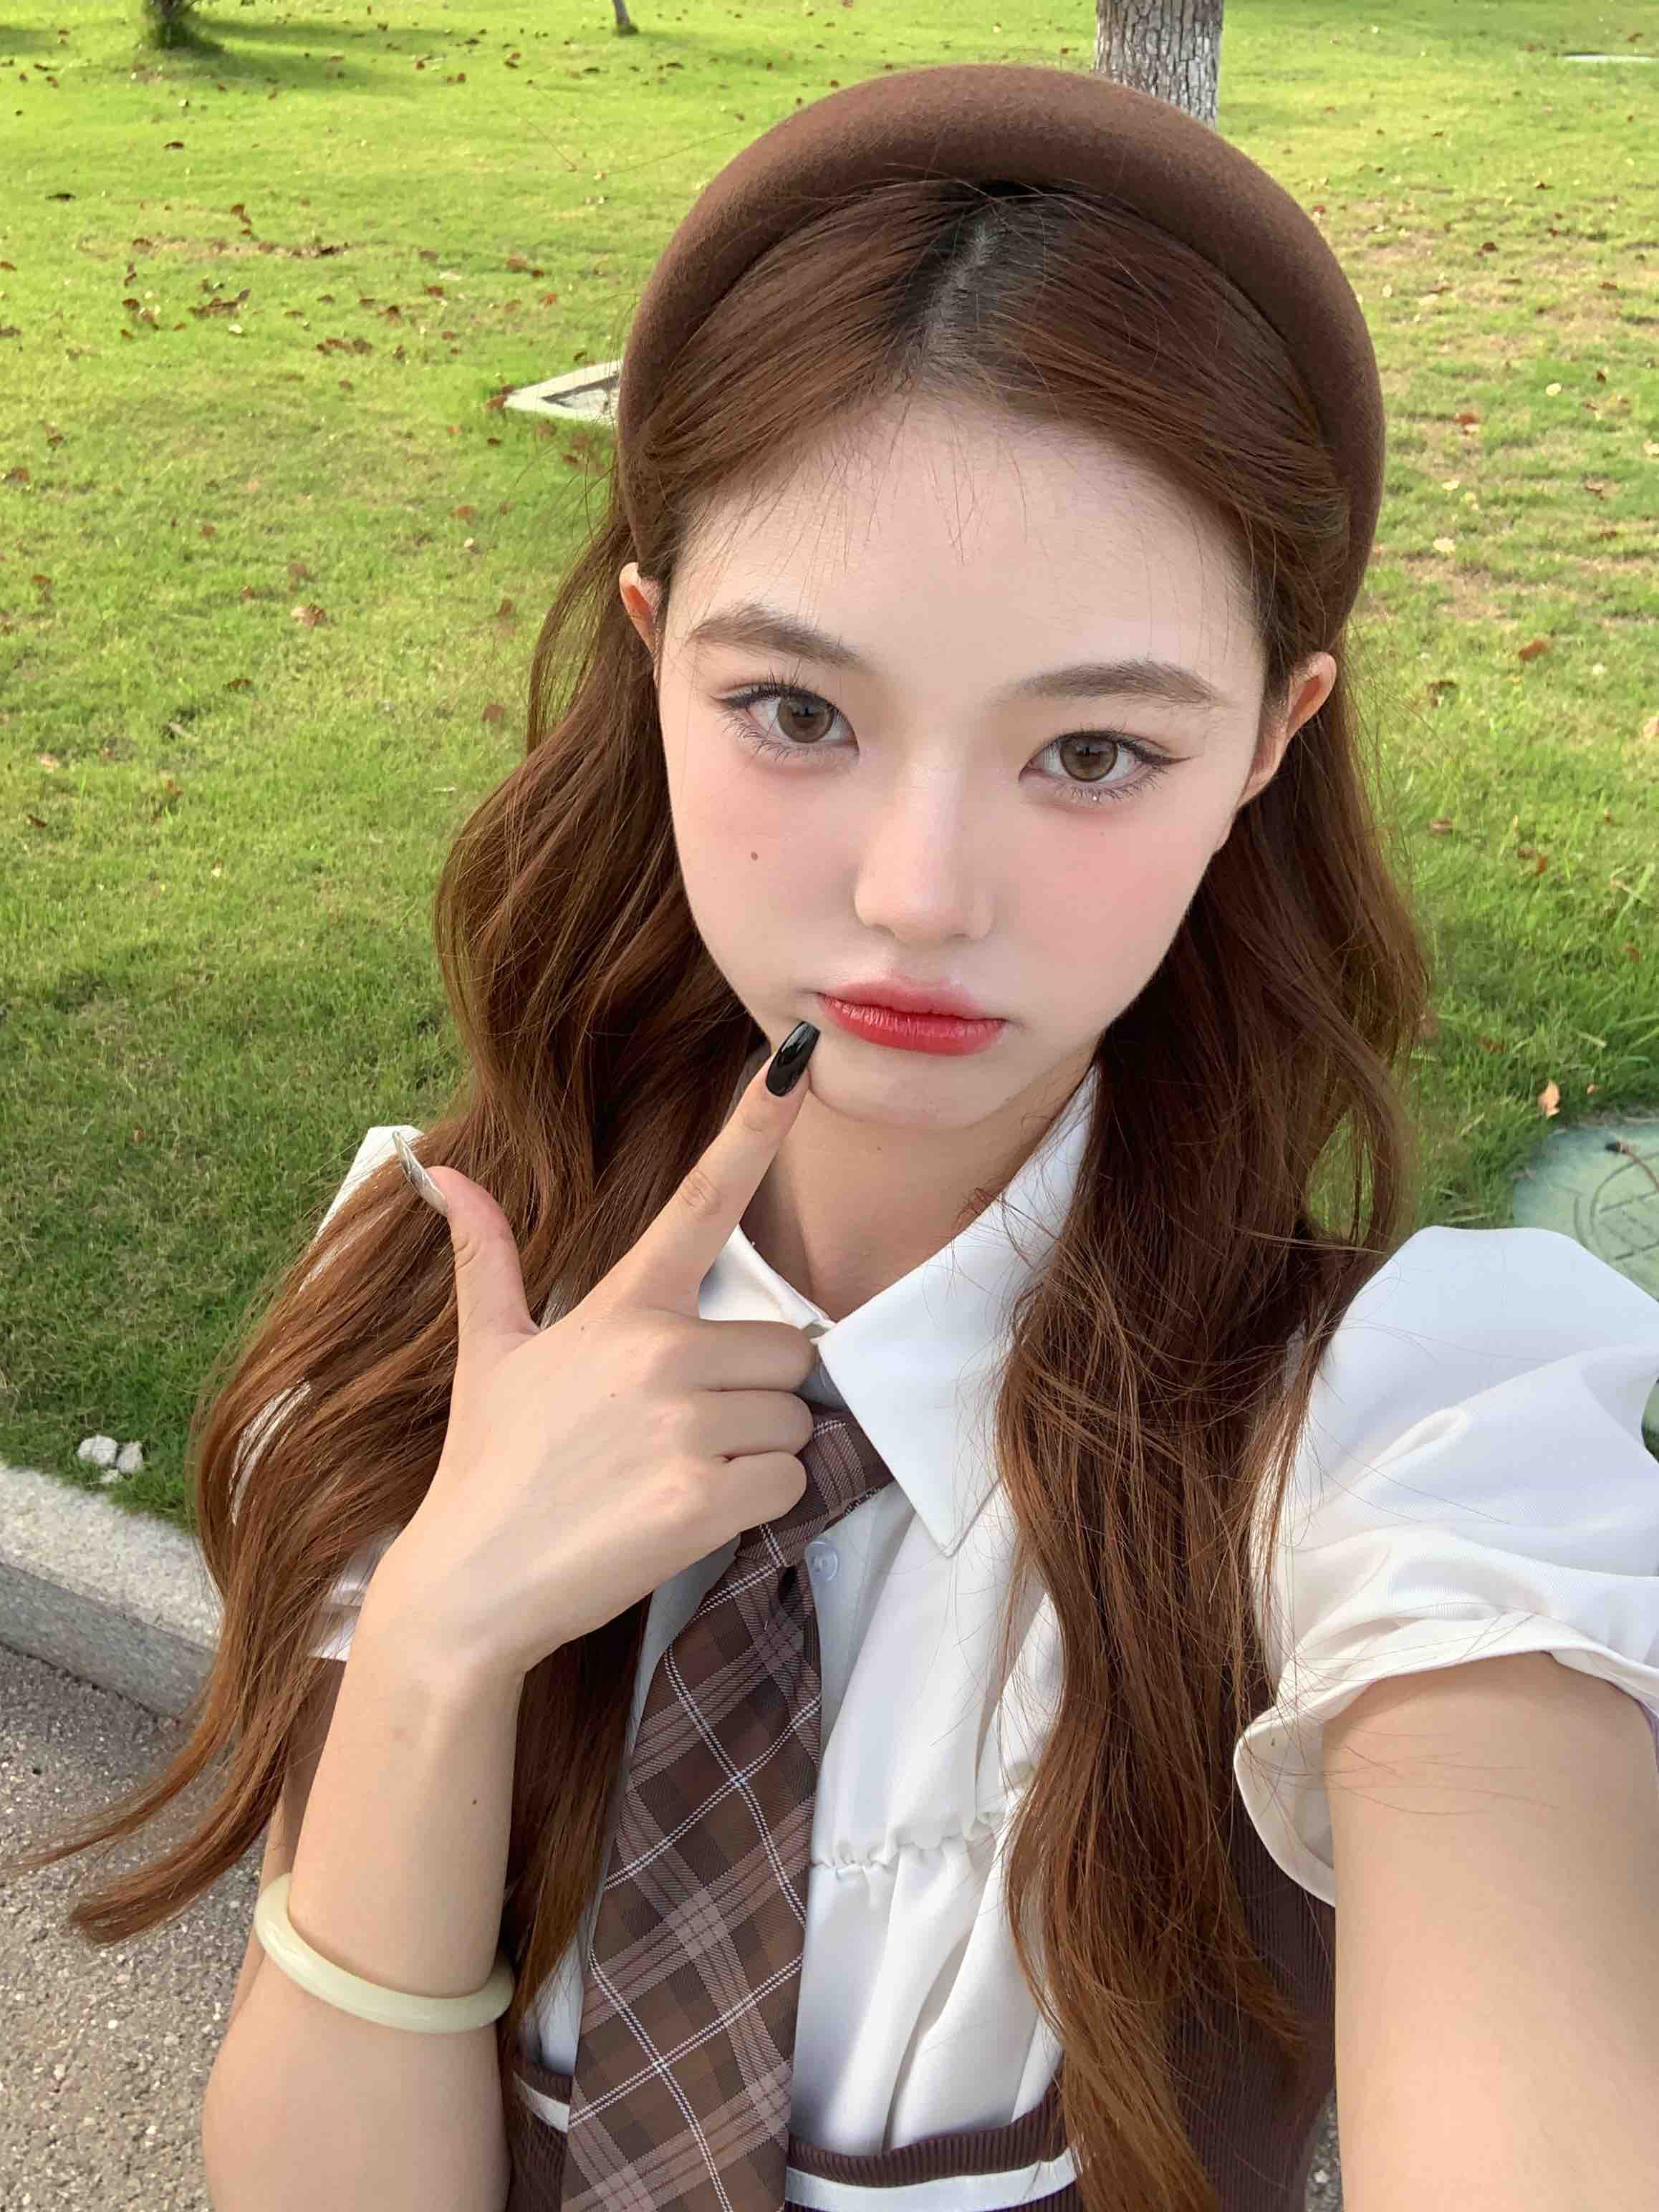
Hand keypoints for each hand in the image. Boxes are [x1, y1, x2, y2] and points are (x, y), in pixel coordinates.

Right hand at [372, 1032, 822, 1686]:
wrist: (468, 1589)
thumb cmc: (486, 1467)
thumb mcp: (487, 1352)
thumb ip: (485, 1257)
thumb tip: (444, 1176)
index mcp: (620, 1306)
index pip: (703, 1199)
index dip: (756, 1125)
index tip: (799, 1060)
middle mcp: (660, 1351)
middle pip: (789, 1349)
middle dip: (756, 1392)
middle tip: (684, 1431)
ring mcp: (684, 1424)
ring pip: (796, 1418)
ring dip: (759, 1450)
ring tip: (676, 1473)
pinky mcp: (704, 1498)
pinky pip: (789, 1481)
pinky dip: (759, 1504)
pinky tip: (688, 1516)